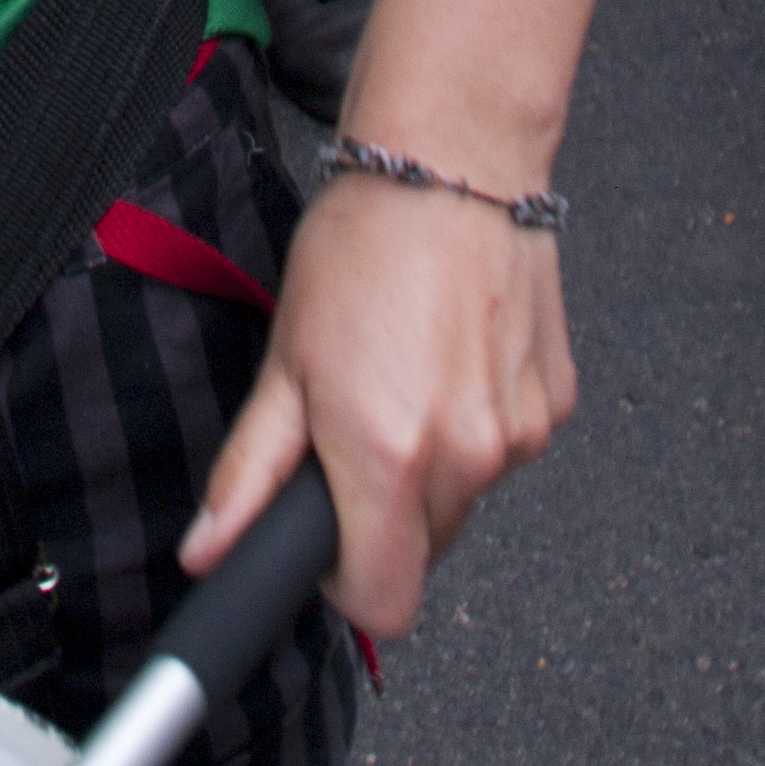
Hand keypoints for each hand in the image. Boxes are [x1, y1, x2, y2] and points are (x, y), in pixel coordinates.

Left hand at [180, 169, 574, 637]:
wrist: (451, 158)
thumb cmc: (363, 241)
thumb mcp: (286, 356)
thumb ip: (249, 473)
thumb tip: (207, 551)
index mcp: (390, 458)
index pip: (381, 607)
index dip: (343, 578)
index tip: (326, 527)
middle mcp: (467, 458)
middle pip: (422, 549)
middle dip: (385, 507)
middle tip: (358, 415)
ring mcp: (521, 433)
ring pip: (465, 497)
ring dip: (434, 461)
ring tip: (406, 367)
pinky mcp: (557, 402)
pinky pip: (507, 448)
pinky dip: (477, 420)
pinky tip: (453, 350)